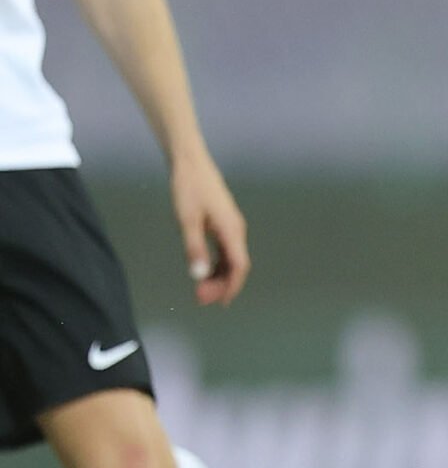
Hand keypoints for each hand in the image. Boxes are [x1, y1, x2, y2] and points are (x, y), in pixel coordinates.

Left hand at [170, 148, 247, 305]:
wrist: (191, 164)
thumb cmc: (188, 189)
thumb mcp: (187, 220)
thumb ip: (194, 248)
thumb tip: (198, 275)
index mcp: (231, 230)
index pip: (239, 265)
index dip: (231, 286)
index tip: (220, 302)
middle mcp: (236, 230)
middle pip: (237, 265)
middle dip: (222, 284)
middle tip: (201, 298)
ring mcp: (231, 226)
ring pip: (231, 259)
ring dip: (219, 276)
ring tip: (200, 289)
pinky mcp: (223, 224)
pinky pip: (225, 250)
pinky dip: (217, 264)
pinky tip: (204, 272)